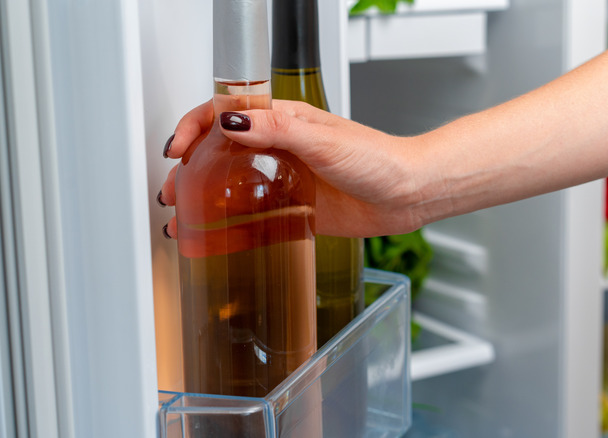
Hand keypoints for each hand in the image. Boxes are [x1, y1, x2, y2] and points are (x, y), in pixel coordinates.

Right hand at [159, 99, 428, 237]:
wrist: (407, 193)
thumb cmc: (377, 159)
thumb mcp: (323, 139)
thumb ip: (276, 129)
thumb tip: (231, 123)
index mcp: (283, 122)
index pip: (226, 116)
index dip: (195, 127)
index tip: (177, 148)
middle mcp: (280, 149)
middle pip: (221, 153)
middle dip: (190, 169)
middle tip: (173, 189)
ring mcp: (286, 180)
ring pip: (233, 186)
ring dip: (204, 199)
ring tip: (181, 217)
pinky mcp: (296, 210)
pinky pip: (256, 217)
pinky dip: (232, 227)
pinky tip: (215, 238)